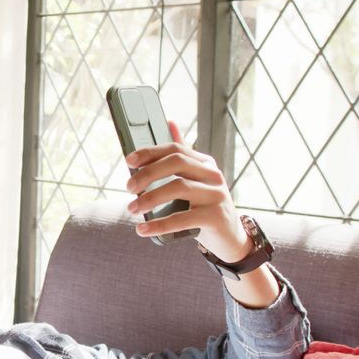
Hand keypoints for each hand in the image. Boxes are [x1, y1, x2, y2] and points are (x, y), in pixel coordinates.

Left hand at [124, 120, 251, 263]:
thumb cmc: (205, 206)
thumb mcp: (197, 179)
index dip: (150, 152)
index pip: (176, 149)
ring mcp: (216, 195)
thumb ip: (183, 155)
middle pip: (177, 163)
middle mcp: (213, 175)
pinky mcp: (215, 217)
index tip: (129, 161)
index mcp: (205, 163)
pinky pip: (182, 219)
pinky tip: (143, 229)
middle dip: (148, 173)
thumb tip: (170, 123)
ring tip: (132, 209)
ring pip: (179, 187)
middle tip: (129, 188)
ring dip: (150, 198)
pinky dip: (159, 225)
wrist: (230, 236)